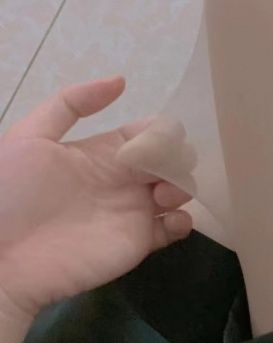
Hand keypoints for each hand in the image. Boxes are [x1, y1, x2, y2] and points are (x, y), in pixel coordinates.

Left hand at [0, 75, 192, 323]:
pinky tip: (168, 219)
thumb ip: (70, 104)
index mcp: (101, 153)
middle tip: (163, 169)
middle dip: (178, 156)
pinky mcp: (140, 242)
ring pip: (179, 189)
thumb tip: (121, 80)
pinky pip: (176, 228)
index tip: (158, 140)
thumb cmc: (11, 196)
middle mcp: (122, 179)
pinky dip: (184, 221)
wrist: (2, 261)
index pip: (147, 133)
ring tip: (162, 195)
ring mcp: (133, 211)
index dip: (160, 132)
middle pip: (170, 158)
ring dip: (183, 185)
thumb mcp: (28, 138)